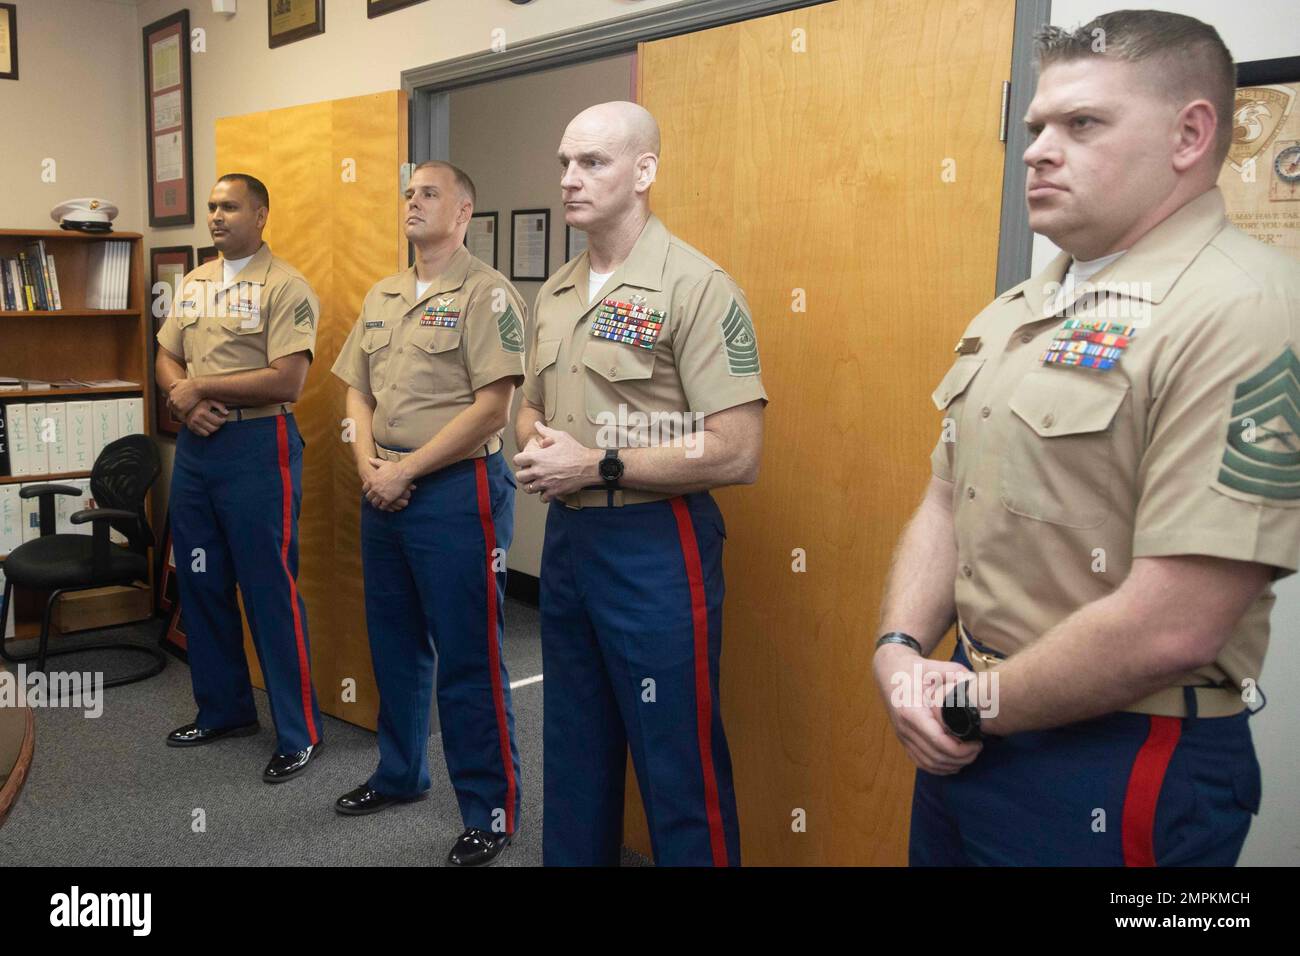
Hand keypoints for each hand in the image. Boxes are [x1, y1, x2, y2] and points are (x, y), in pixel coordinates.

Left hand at [168, 377, 204, 417]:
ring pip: (178, 414)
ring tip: (188, 419)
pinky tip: (190, 420)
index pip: (170, 404)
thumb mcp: (182, 382)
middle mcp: (172, 400)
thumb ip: (175, 384)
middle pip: (173, 410)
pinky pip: (182, 417)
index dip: (176, 407)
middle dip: (179, 412)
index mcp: (171, 394)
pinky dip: (186, 419)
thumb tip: (171, 386)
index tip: (182, 409)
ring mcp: (176, 405)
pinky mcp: (181, 409)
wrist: (199, 387)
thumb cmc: (193, 384)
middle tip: (185, 415)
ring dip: (182, 416)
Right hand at [185, 399, 228, 436]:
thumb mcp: (211, 401)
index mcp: (202, 412)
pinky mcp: (190, 427)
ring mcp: (192, 424)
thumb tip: (227, 413)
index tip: (224, 418)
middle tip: (219, 421)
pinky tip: (207, 425)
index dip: (223, 421)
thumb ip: (220, 406)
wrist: (187, 404)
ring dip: (212, 429)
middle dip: (218, 426)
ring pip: (208, 433)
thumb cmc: (202, 402)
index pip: (217, 421)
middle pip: (213, 429)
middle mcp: (196, 419)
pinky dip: (206, 431)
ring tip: (213, 423)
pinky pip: (202, 434)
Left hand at [362, 457, 416, 510]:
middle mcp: (374, 488)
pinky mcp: (388, 499)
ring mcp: (380, 494)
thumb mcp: (383, 463)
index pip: (365, 489)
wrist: (403, 473)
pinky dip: (383, 507)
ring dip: (377, 504)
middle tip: (374, 499)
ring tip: (379, 504)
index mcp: (371, 480)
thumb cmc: (394, 467)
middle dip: (371, 498)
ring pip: (375, 503)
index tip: (371, 492)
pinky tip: (385, 506)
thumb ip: (375, 462)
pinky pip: (382, 506)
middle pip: (369, 497)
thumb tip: (368, 459)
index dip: (368, 491)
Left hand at [513, 422, 599, 502]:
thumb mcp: (560, 436)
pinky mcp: (554, 492)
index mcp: (538, 457)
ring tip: (535, 482)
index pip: (517, 460)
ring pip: (528, 489)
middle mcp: (539, 471)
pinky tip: (547, 489)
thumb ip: (545, 431)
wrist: (589, 466)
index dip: (520, 459)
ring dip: (530, 485)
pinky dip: (543, 494)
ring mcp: (545, 483)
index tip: (524, 460)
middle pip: (519, 477)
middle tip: (528, 472)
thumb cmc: (575, 451)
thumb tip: (537, 424)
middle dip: (523, 474)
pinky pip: (542, 498)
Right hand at [873, 643, 982, 774]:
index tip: (977, 743)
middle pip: (936, 756)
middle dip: (961, 758)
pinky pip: (920, 762)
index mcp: (911, 711)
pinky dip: (939, 768)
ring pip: (929, 764)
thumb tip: (978, 685)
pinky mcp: (903, 740)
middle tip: (978, 749)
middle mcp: (904, 728)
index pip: (938, 741)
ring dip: (951, 765)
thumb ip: (958, 675)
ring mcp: (902, 736)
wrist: (889, 671)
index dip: (961, 749)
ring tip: (969, 755)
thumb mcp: (936, 667)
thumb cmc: (913, 669)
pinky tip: (953, 762)